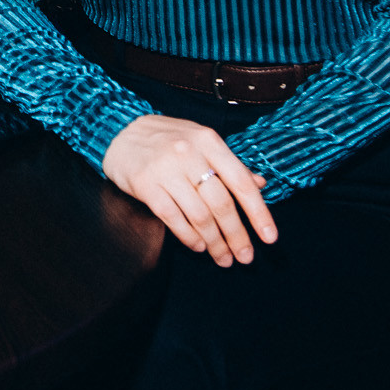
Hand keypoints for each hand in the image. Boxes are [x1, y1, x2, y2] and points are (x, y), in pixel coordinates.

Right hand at [101, 115, 275, 267]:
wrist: (119, 131)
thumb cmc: (167, 138)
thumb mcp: (201, 142)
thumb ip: (229, 164)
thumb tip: (259, 184)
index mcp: (209, 141)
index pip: (241, 182)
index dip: (258, 213)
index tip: (270, 238)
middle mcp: (190, 153)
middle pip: (221, 204)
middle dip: (236, 235)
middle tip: (245, 257)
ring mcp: (166, 170)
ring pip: (199, 215)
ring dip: (215, 242)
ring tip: (223, 257)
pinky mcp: (146, 185)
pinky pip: (173, 218)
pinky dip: (189, 237)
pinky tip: (199, 246)